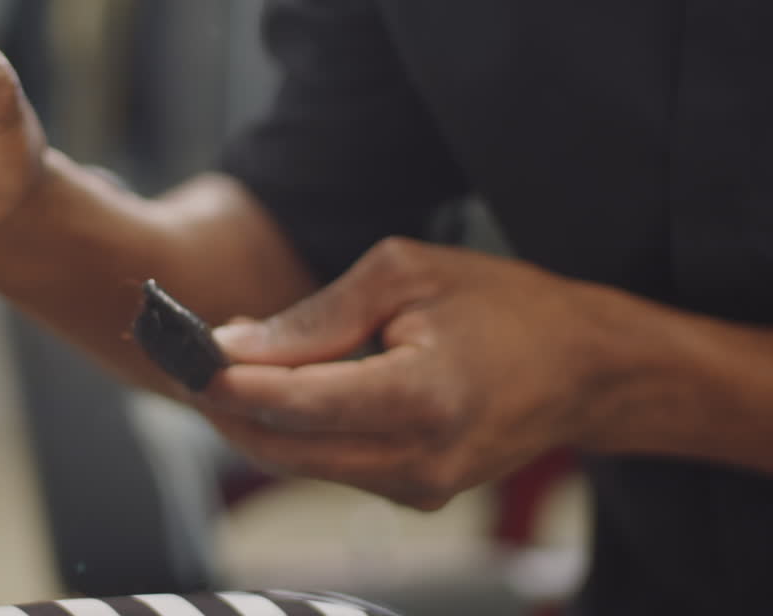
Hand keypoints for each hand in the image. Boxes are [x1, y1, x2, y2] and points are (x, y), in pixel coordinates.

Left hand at [203, 237, 618, 509]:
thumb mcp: (408, 276)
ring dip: (253, 421)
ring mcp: (419, 490)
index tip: (185, 354)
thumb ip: (318, 315)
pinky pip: (332, 467)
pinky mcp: (416, 496)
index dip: (230, 383)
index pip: (298, 404)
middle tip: (187, 360)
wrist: (587, 370)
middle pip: (284, 448)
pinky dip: (294, 431)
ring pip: (300, 464)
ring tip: (223, 368)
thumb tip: (236, 345)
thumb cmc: (504, 307)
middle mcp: (419, 461)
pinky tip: (278, 391)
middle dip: (225, 408)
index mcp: (423, 398)